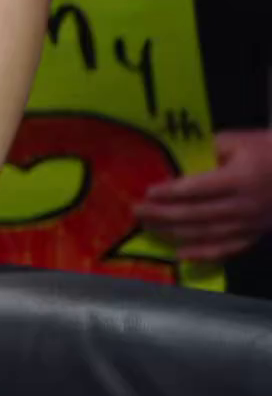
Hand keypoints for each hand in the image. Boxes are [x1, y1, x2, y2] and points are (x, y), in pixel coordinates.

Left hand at [136, 129, 271, 261]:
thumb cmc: (268, 150)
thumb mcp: (238, 141)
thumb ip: (209, 149)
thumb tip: (180, 161)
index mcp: (239, 180)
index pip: (197, 189)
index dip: (171, 193)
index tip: (148, 192)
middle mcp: (243, 206)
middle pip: (196, 214)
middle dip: (163, 214)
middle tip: (137, 211)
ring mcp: (250, 225)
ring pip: (206, 234)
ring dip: (175, 233)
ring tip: (149, 229)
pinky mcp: (256, 235)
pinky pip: (227, 249)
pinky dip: (203, 254)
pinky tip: (181, 255)